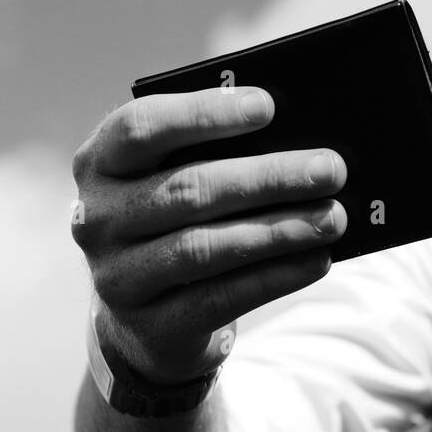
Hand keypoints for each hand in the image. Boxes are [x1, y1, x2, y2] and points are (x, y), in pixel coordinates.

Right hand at [71, 87, 346, 385]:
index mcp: (102, 162)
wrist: (149, 315)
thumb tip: (300, 139)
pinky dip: (276, 276)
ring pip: (206, 247)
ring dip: (279, 230)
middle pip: (188, 190)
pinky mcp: (151, 326)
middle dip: (269, 177)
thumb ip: (220, 152)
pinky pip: (221, 297)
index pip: (142, 127)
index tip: (268, 106)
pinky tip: (316, 259)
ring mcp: (117, 277)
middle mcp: (98, 218)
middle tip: (330, 169)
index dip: (204, 114)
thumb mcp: (180, 176)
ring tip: (333, 218)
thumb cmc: (180, 220)